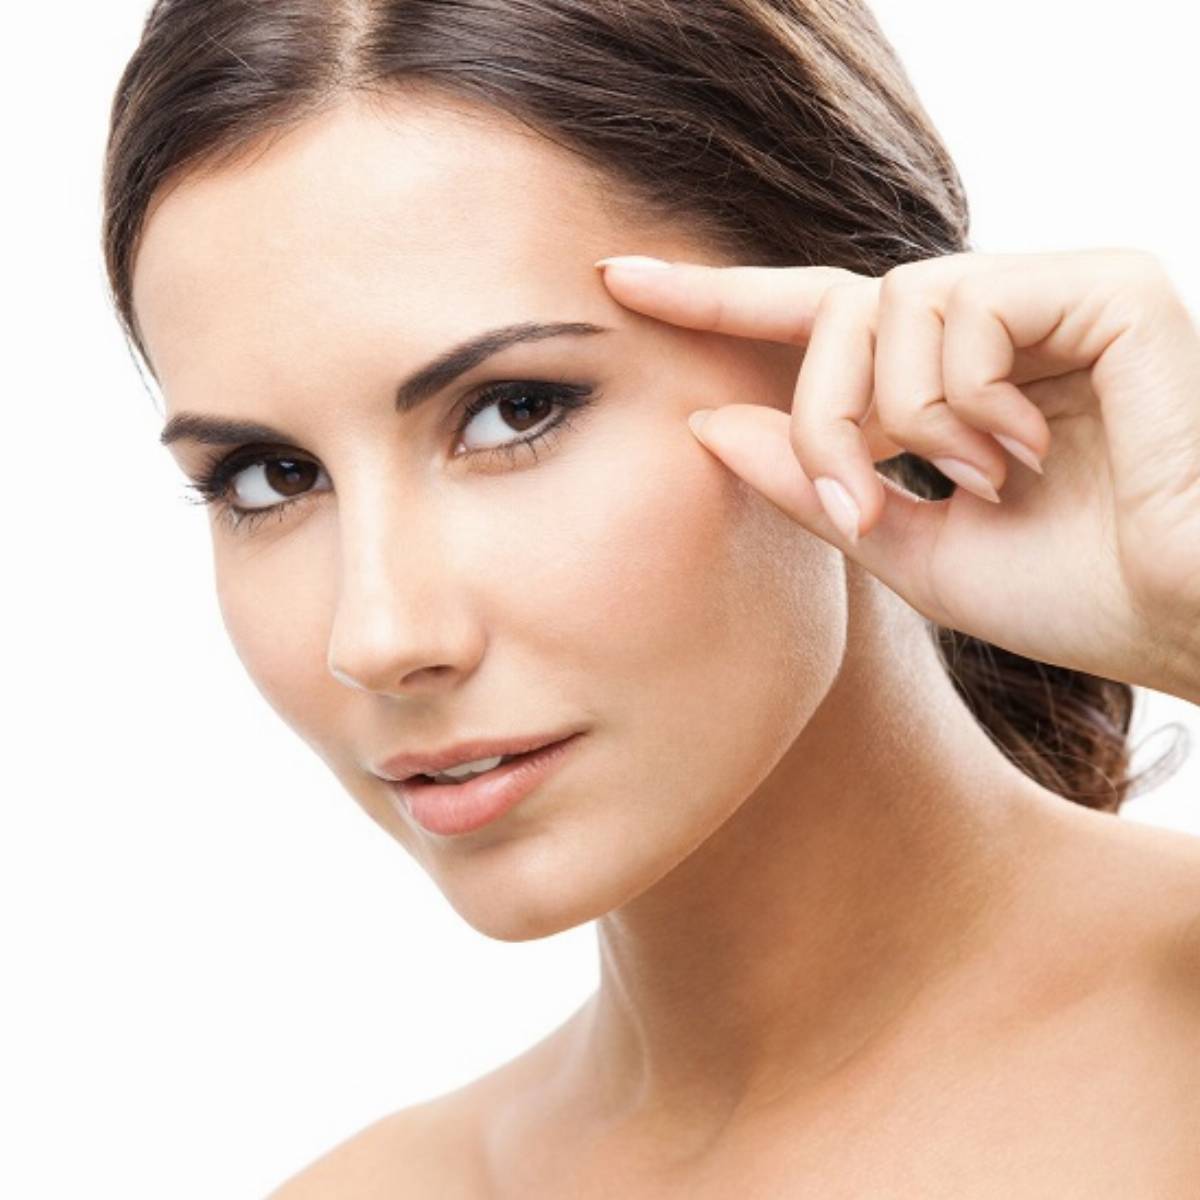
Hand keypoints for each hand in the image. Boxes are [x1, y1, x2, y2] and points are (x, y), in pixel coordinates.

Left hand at [596, 249, 1199, 702]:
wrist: (1179, 625)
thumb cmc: (1064, 594)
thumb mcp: (902, 545)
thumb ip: (809, 483)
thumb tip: (706, 423)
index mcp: (949, 376)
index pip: (814, 314)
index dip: (715, 297)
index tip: (618, 279)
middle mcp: (997, 320)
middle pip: (839, 311)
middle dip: (820, 414)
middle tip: (859, 503)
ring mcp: (1053, 293)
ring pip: (892, 303)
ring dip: (901, 418)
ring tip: (980, 482)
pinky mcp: (1108, 286)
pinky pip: (968, 308)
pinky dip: (964, 396)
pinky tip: (1024, 449)